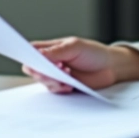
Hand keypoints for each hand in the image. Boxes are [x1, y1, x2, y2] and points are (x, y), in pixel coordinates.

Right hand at [21, 37, 138, 93]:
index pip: (32, 51)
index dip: (27, 56)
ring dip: (52, 80)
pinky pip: (53, 90)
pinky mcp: (63, 86)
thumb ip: (56, 51)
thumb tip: (38, 55)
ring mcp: (56, 74)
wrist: (111, 68)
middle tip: (53, 71)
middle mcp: (51, 62)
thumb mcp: (75, 47)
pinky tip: (69, 86)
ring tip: (66, 76)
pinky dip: (59, 89)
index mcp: (51, 48)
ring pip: (42, 81)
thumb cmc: (94, 53)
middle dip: (41, 71)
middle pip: (34, 68)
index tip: (30, 61)